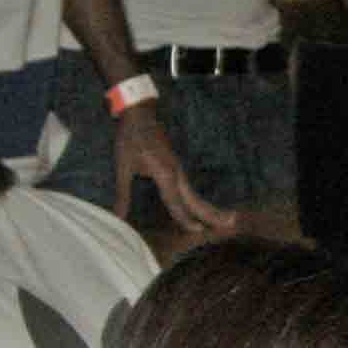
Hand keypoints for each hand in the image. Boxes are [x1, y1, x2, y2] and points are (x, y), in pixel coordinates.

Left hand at [108, 106, 233, 235]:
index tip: (197, 232)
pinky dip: (198, 201)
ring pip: (195, 194)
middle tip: (230, 224)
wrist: (140, 115)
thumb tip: (117, 217)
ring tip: (225, 219)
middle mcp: (176, 173)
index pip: (176, 202)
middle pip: (196, 199)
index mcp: (165, 173)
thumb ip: (122, 194)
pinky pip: (189, 189)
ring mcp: (178, 170)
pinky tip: (200, 208)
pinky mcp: (176, 167)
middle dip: (212, 213)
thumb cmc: (130, 140)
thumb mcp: (123, 167)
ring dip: (209, 208)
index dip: (185, 218)